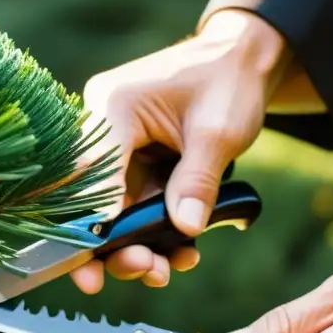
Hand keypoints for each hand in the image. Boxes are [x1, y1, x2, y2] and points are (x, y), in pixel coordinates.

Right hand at [70, 9, 290, 293]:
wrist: (241, 60)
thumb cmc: (229, 82)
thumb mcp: (219, 133)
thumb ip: (198, 180)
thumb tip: (184, 229)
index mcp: (113, 107)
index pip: (91, 172)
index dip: (91, 221)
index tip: (92, 263)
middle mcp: (103, 127)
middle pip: (91, 198)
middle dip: (112, 244)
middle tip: (143, 271)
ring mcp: (115, 148)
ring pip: (111, 210)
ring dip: (135, 245)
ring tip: (165, 272)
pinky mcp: (131, 163)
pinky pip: (134, 205)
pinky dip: (154, 232)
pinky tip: (181, 254)